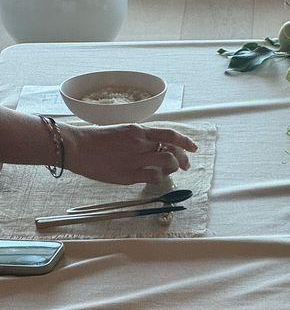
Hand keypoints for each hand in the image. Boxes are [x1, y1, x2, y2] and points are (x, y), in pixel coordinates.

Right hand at [62, 123, 197, 184]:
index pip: (169, 134)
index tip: (194, 147)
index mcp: (138, 130)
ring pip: (168, 164)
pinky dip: (158, 179)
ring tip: (169, 172)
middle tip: (185, 166)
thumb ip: (138, 139)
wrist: (75, 146)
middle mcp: (140, 143)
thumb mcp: (120, 132)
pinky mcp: (129, 174)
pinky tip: (152, 178)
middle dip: (183, 159)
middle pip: (173, 151)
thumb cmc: (94, 140)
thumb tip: (153, 148)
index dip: (185, 142)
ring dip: (172, 169)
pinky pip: (154, 177)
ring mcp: (135, 158)